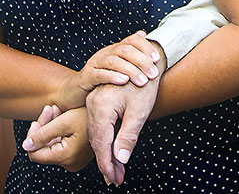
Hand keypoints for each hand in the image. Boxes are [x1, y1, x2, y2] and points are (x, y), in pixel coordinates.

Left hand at [22, 104, 92, 172]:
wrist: (110, 108)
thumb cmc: (90, 113)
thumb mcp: (63, 121)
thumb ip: (42, 135)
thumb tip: (26, 146)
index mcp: (66, 156)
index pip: (35, 154)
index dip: (33, 136)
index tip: (38, 119)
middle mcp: (71, 162)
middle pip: (44, 149)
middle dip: (43, 128)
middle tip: (50, 109)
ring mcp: (75, 160)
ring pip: (52, 145)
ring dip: (50, 128)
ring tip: (57, 110)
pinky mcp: (79, 155)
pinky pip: (61, 145)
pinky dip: (58, 131)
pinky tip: (63, 116)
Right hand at [59, 31, 160, 109]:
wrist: (76, 91)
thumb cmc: (103, 80)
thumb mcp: (120, 67)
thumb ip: (132, 53)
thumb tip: (143, 33)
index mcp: (115, 49)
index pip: (132, 40)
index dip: (146, 47)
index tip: (157, 59)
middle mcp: (105, 53)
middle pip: (125, 50)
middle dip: (142, 61)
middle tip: (153, 73)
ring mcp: (94, 63)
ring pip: (114, 61)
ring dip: (131, 70)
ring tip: (142, 81)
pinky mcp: (86, 76)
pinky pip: (99, 74)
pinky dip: (112, 76)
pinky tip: (123, 81)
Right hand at [87, 68, 161, 185]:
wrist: (146, 60)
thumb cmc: (146, 83)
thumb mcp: (139, 111)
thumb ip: (128, 136)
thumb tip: (121, 159)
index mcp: (101, 107)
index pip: (101, 143)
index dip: (108, 164)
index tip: (114, 179)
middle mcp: (92, 104)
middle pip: (97, 140)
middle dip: (107, 161)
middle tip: (116, 179)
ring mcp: (93, 102)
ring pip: (97, 134)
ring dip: (106, 152)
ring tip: (116, 169)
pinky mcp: (97, 101)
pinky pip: (99, 125)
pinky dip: (106, 140)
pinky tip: (113, 150)